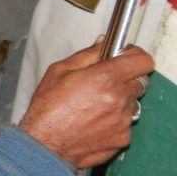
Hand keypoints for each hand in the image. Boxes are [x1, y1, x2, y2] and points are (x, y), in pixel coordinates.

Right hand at [18, 41, 153, 168]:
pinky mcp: (123, 137)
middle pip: (138, 81)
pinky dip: (114, 119)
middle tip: (103, 82)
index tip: (126, 57)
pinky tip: (94, 121)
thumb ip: (86, 55)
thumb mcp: (59, 71)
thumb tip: (102, 43)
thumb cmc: (47, 108)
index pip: (142, 60)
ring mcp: (124, 120)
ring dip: (119, 100)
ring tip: (93, 105)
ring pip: (131, 102)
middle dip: (124, 78)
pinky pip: (125, 122)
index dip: (135, 56)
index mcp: (105, 78)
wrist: (46, 144)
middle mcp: (119, 98)